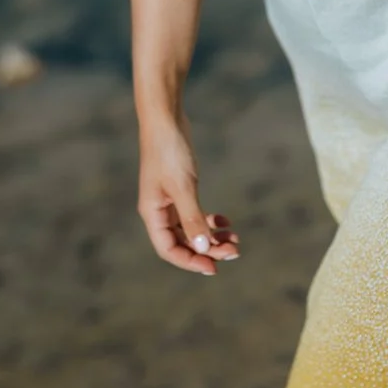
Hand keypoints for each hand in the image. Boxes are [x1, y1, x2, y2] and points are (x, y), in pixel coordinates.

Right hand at [137, 116, 239, 274]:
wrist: (166, 119)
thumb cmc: (170, 151)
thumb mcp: (183, 187)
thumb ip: (192, 219)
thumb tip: (203, 249)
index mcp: (153, 213)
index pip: (169, 250)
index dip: (190, 262)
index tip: (214, 267)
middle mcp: (159, 211)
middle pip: (183, 242)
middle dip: (208, 249)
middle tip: (234, 251)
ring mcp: (169, 200)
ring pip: (191, 229)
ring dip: (211, 236)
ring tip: (235, 238)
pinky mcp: (180, 189)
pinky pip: (194, 214)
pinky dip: (210, 220)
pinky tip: (225, 219)